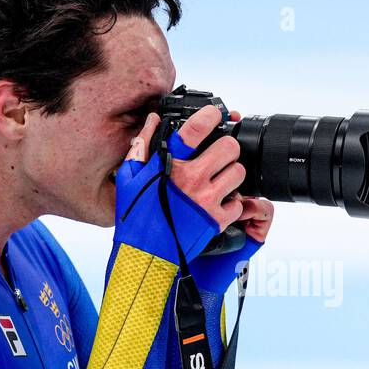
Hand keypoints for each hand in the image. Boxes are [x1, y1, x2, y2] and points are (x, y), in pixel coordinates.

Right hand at [127, 108, 274, 245]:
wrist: (145, 253)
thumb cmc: (135, 215)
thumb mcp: (129, 177)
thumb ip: (142, 145)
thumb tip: (154, 120)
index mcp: (171, 165)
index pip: (196, 129)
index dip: (211, 115)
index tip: (216, 115)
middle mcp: (192, 179)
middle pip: (229, 148)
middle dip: (228, 148)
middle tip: (222, 154)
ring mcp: (207, 200)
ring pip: (239, 173)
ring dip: (233, 173)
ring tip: (221, 179)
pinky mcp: (217, 220)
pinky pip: (238, 203)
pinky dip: (232, 203)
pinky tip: (219, 204)